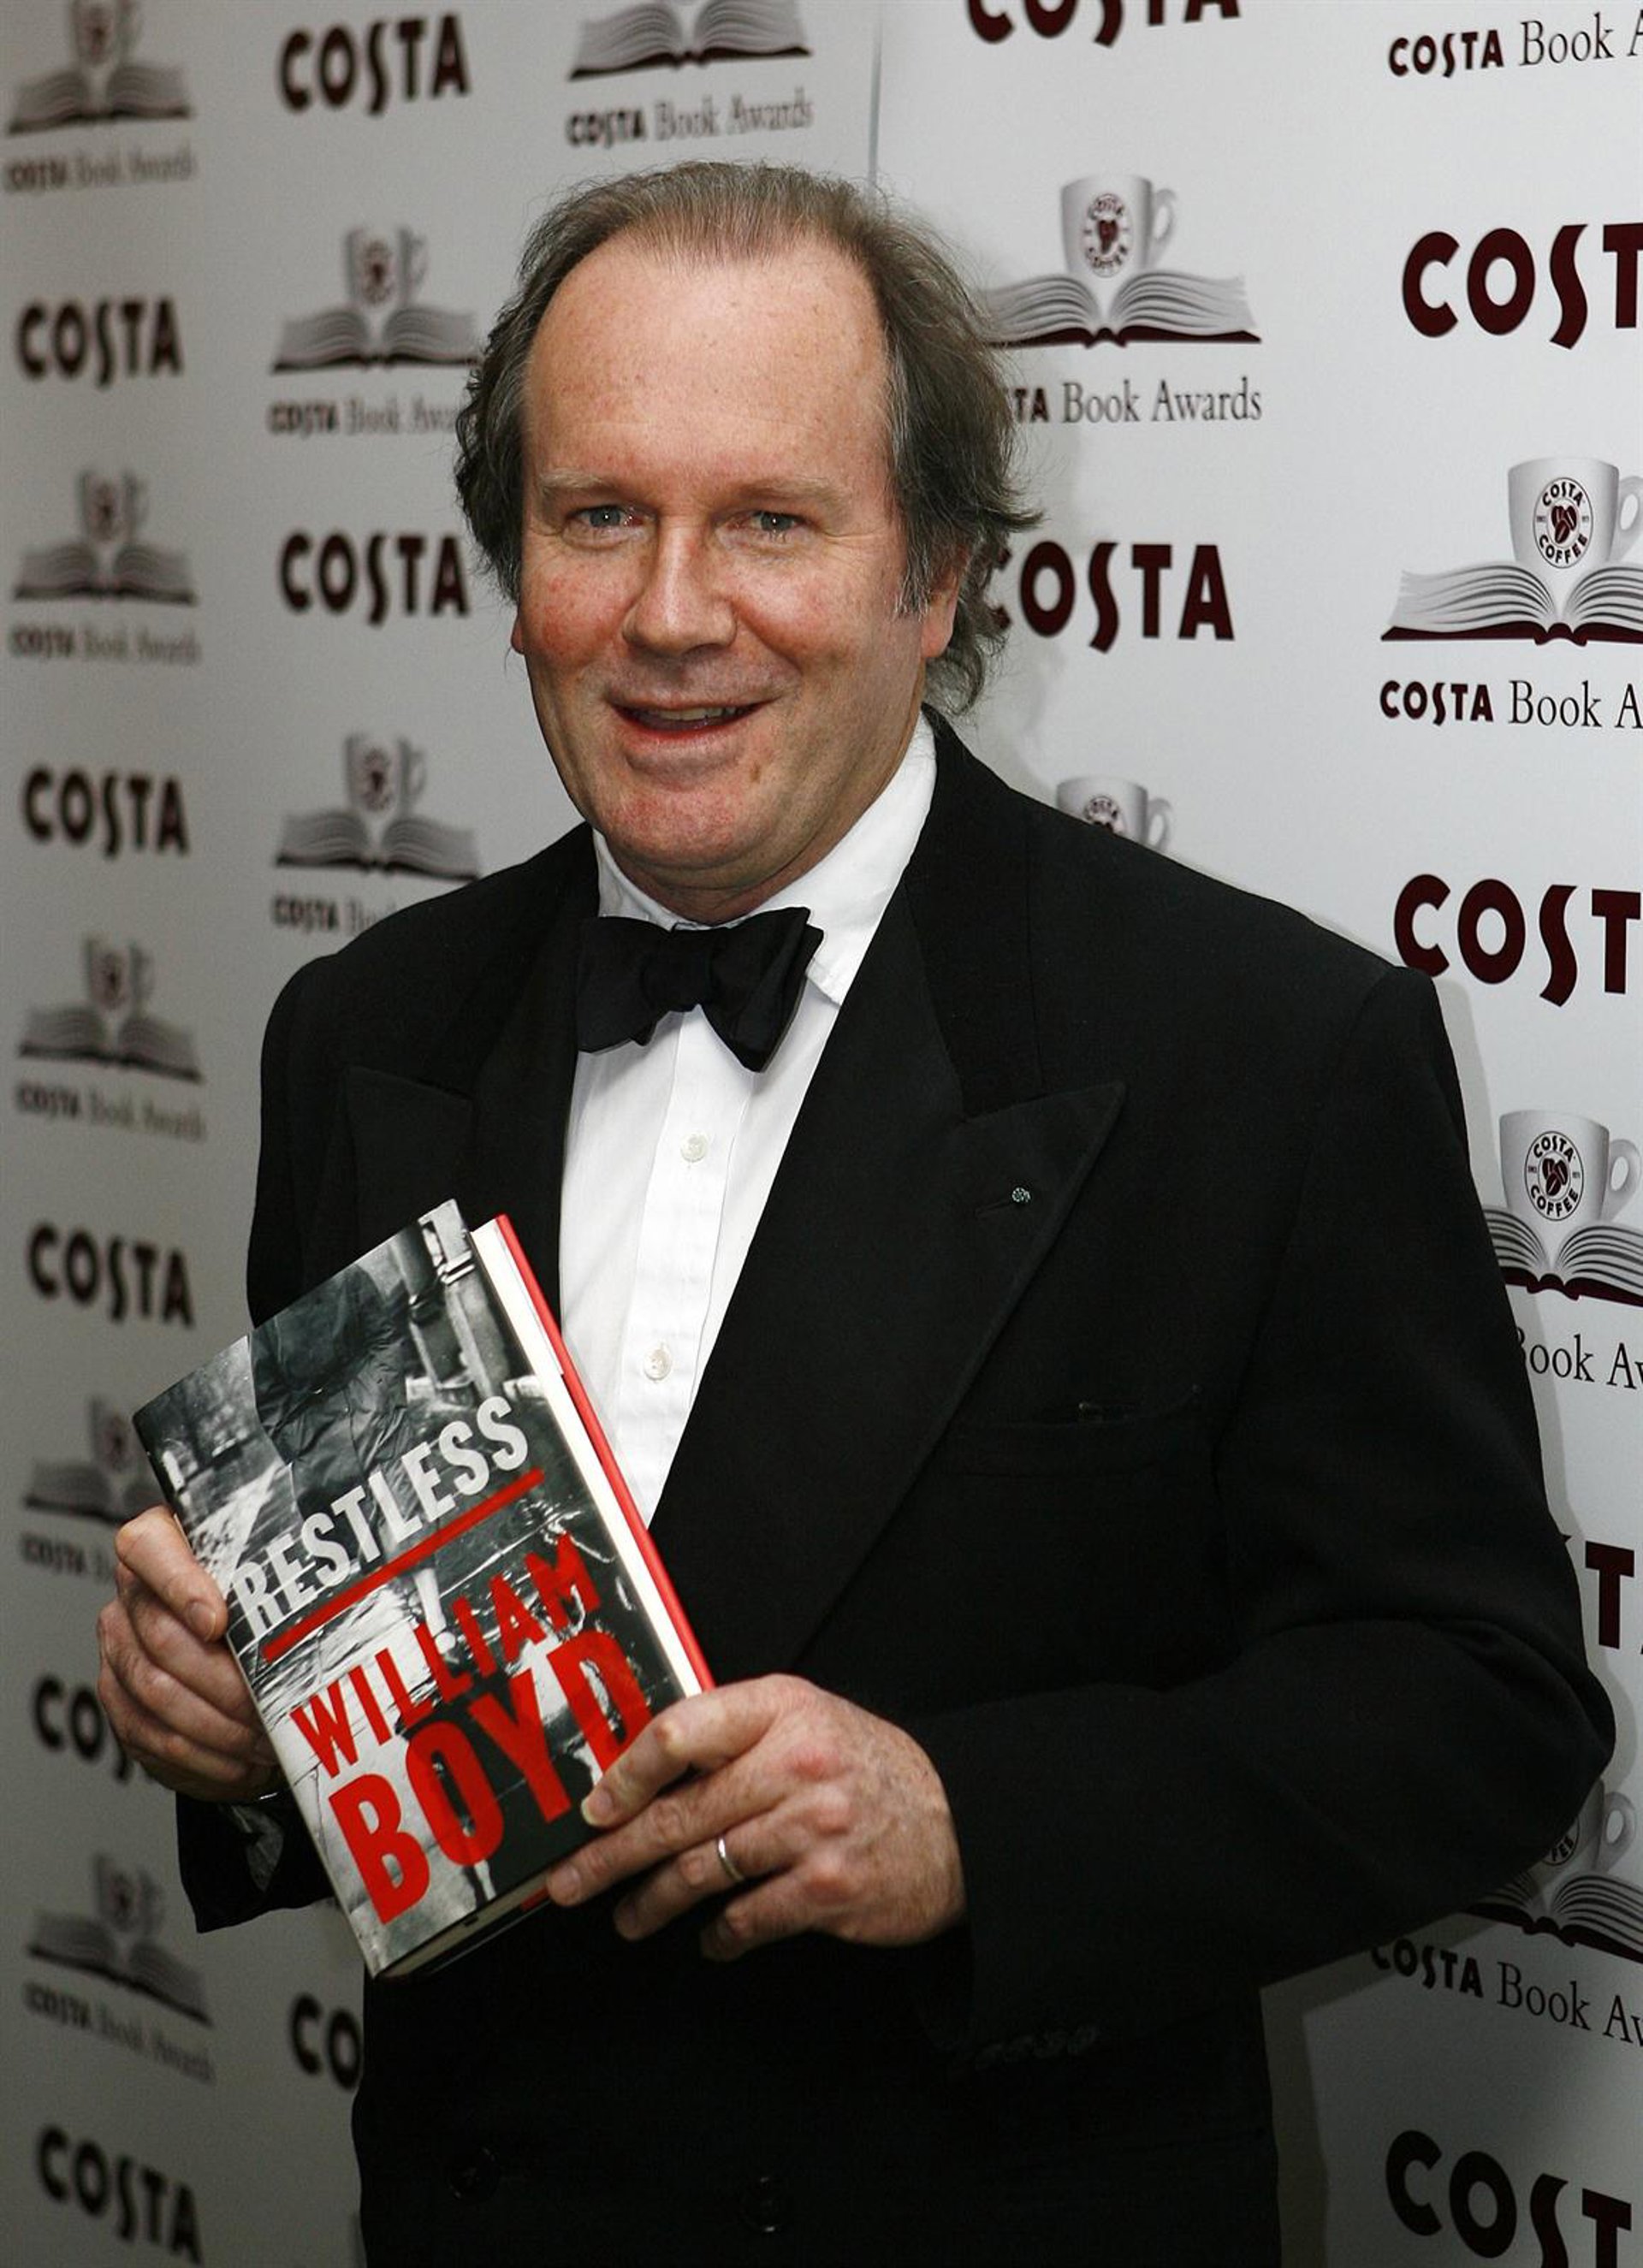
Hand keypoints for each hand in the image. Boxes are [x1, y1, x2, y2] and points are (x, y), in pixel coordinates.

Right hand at [96, 1508, 277, 1801]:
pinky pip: (150, 1734)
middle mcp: (133, 1594)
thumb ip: (281, 1574)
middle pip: (161, 1637)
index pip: (148, 1547)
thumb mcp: (279, 1577)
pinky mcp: (120, 1698)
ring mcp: (119, 1647)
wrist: (240, 1650)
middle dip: (224, 1682)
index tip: (218, 1622)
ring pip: (156, 1692)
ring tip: (263, 1740)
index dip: (180, 1586)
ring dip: (218, 1726)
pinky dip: (201, 1755)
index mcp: (165, 1543)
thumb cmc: (264, 1604)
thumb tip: (320, 1589)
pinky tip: (239, 1762)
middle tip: (269, 1705)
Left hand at [543, 1673, 964, 1960]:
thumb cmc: (867, 1767)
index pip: (681, 1731)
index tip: (594, 1808)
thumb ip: (735, 1734)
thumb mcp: (806, 1720)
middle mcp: (795, 1763)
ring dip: (654, 1902)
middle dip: (613, 1855)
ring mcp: (812, 1829)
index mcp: (781, 1709)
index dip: (626, 1774)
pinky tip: (710, 1938)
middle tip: (570, 1883)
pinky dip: (720, 1935)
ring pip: (703, 1871)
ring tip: (630, 1917)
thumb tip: (643, 1771)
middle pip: (678, 1813)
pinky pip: (748, 1918)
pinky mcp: (827, 1888)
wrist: (958, 1820)